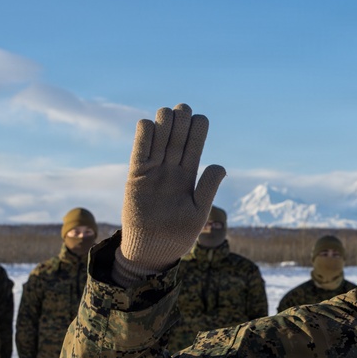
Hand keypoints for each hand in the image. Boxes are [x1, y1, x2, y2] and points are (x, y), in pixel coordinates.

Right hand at [115, 104, 225, 283]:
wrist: (152, 249)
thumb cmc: (178, 234)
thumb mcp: (198, 212)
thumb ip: (208, 188)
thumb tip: (220, 165)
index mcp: (189, 176)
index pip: (194, 147)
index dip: (198, 132)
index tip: (201, 119)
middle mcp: (171, 170)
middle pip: (177, 138)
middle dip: (181, 122)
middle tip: (184, 108)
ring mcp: (153, 171)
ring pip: (159, 140)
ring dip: (163, 124)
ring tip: (169, 113)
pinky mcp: (136, 176)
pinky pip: (139, 152)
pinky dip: (143, 137)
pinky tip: (148, 124)